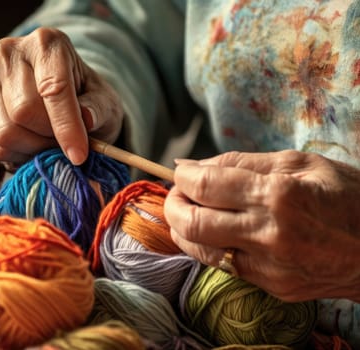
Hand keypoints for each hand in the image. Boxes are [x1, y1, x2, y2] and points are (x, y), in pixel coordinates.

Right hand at [0, 27, 122, 165]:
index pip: (52, 88)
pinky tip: (31, 144)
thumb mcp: (103, 101)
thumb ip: (98, 109)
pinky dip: (17, 154)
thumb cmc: (84, 97)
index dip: (67, 126)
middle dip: (49, 138)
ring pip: (5, 132)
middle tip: (65, 144)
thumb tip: (87, 119)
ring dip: (32, 149)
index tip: (79, 155)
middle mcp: (8, 53)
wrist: (55, 95)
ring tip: (48, 144)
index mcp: (46, 43)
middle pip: (24, 112)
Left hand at [164, 150, 359, 301]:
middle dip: (172, 204)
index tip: (181, 172)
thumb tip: (190, 165)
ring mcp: (270, 266)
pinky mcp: (272, 286)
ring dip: (183, 228)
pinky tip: (216, 231)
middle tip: (178, 193)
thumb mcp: (299, 163)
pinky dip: (209, 245)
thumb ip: (240, 162)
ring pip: (199, 249)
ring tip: (191, 210)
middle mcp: (270, 234)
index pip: (205, 186)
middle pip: (191, 222)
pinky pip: (223, 265)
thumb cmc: (346, 195)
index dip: (182, 177)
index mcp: (278, 195)